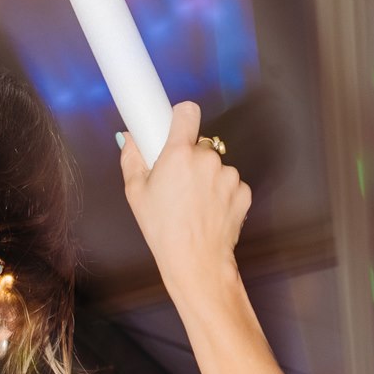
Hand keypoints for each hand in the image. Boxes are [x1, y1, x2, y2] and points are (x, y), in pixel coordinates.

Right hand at [119, 101, 251, 296]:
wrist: (196, 261)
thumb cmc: (163, 230)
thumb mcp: (136, 193)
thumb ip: (132, 157)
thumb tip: (130, 138)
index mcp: (179, 153)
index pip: (187, 111)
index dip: (181, 117)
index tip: (176, 126)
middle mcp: (207, 159)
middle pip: (200, 144)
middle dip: (190, 158)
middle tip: (178, 182)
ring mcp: (229, 175)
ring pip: (216, 165)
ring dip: (207, 177)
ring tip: (193, 203)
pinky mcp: (244, 191)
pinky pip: (231, 183)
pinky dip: (221, 193)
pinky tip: (209, 212)